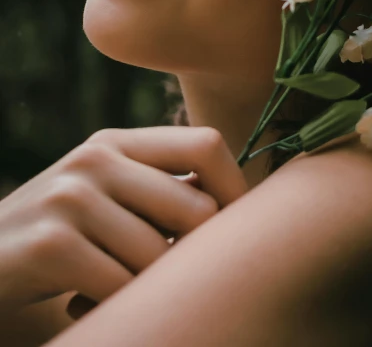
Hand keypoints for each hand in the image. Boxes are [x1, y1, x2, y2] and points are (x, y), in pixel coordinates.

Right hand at [0, 126, 246, 317]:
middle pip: (196, 208)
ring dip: (150, 288)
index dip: (236, 189)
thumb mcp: (106, 199)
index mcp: (117, 143)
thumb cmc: (59, 240)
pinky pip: (123, 286)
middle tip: (168, 277)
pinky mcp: (51, 243)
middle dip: (194, 256)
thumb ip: (160, 192)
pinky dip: (119, 305)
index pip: (207, 145)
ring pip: (162, 256)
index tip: (237, 232)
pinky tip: (86, 304)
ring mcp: (71, 197)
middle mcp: (96, 159)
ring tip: (120, 289)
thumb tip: (243, 203)